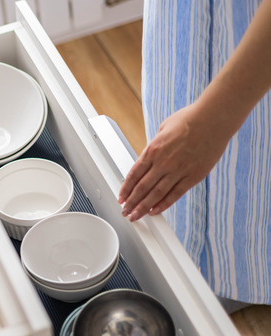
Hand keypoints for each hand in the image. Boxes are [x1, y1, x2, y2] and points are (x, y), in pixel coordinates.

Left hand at [118, 103, 231, 220]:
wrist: (214, 119)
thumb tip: (149, 156)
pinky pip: (176, 194)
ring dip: (143, 207)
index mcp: (153, 150)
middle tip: (125, 212)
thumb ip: (155, 145)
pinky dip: (164, 204)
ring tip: (135, 216)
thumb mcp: (162, 129)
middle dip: (131, 202)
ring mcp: (178, 170)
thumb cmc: (189, 119)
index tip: (121, 197)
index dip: (126, 188)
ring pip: (156, 194)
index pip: (134, 174)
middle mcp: (163, 162)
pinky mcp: (193, 176)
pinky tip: (155, 211)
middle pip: (142, 188)